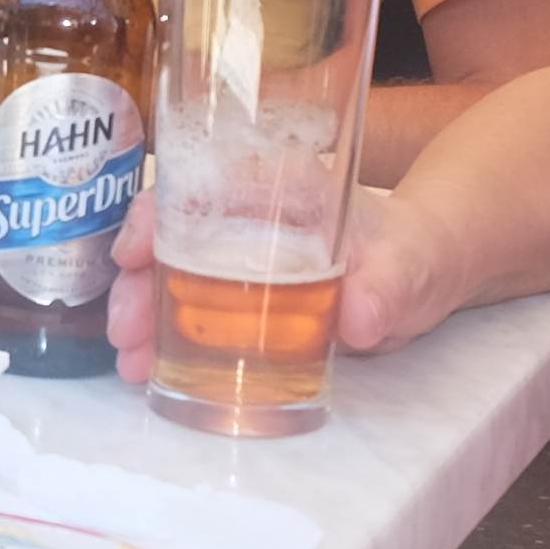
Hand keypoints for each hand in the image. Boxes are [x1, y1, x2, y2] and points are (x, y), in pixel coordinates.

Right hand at [104, 185, 481, 381]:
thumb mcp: (410, 268)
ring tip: (129, 360)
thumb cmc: (414, 254)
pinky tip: (146, 365)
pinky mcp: (239, 295)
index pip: (199, 183)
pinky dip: (161, 333)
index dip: (155, 214)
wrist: (423, 274)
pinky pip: (187, 305)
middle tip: (126, 330)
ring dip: (140, 311)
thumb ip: (388, 289)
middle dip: (136, 281)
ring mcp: (237, 255)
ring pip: (169, 272)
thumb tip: (361, 319)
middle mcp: (245, 215)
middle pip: (171, 234)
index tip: (133, 255)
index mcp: (277, 186)